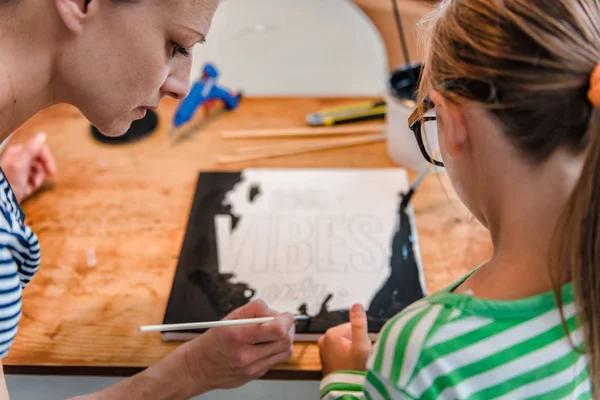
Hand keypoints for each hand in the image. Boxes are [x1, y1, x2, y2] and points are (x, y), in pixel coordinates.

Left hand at [0, 132, 55, 202]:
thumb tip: (42, 134)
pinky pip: (33, 178)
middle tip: (37, 182)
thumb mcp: (21, 164)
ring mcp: (19, 168)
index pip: (40, 150)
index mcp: (17, 151)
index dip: (48, 160)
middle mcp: (18, 157)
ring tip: (29, 187)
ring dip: (37, 180)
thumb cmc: (9, 183)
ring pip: (38, 170)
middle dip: (41, 173)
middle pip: (40, 161)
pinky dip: (32, 184)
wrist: (2, 202)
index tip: (52, 172)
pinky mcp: (20, 177)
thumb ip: (31, 149)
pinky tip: (26, 190)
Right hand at [181, 300, 295, 394]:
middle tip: (282, 321)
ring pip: (285, 351)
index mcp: (239, 336)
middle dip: (288, 327)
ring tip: (276, 332)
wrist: (199, 367)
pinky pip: (277, 359)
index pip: (276, 329)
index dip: (286, 320)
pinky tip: (267, 344)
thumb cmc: (213, 341)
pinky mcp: (256, 374)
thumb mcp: (229, 318)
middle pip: (285, 340)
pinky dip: (277, 349)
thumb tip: (273, 310)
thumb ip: (254, 309)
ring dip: (286, 338)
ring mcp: (252, 368)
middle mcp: (246, 355)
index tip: (286, 315)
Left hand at [318, 303, 371, 376]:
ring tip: (351, 362)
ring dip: (350, 351)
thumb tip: (357, 305)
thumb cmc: (354, 370)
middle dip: (355, 344)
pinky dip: (345, 357)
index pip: (353, 327)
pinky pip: (339, 351)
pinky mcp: (325, 357)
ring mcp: (323, 349)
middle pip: (348, 334)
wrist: (347, 390)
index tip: (359, 350)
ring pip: (344, 343)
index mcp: (332, 333)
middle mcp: (324, 339)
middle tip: (356, 357)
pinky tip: (347, 366)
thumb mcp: (361, 344)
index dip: (359, 338)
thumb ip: (359, 323)